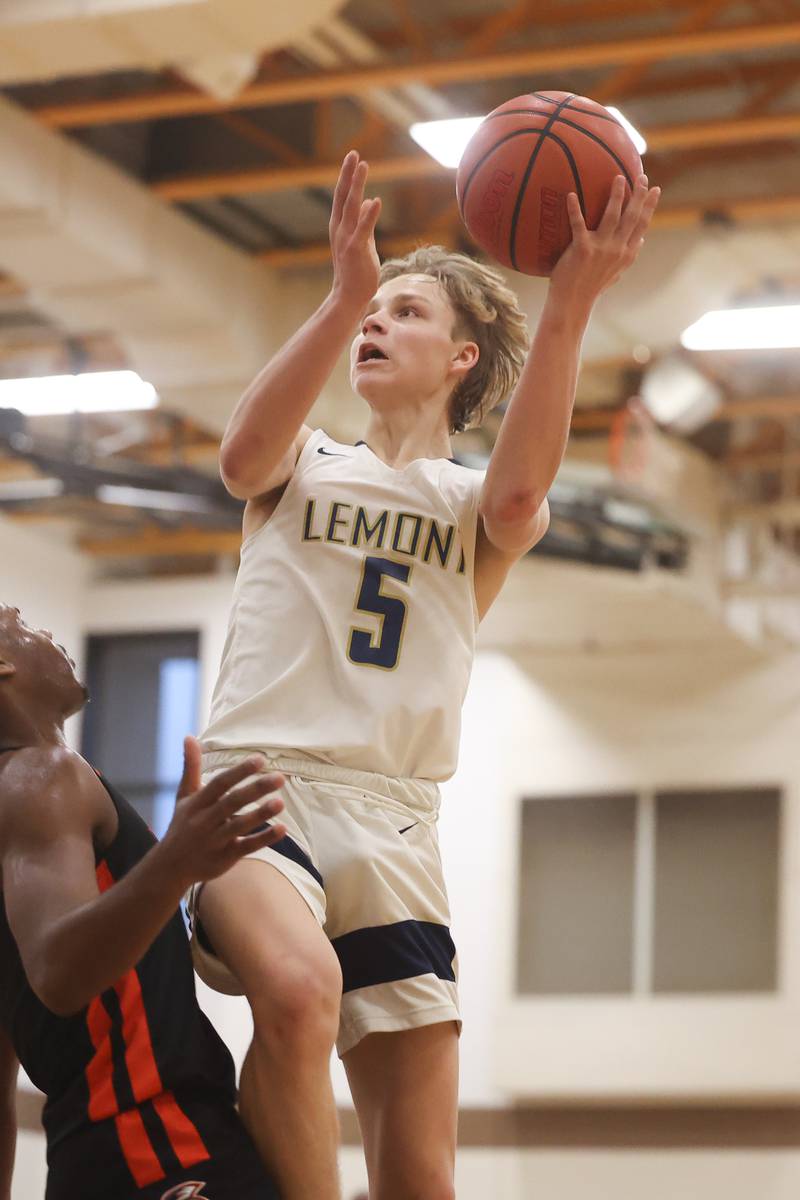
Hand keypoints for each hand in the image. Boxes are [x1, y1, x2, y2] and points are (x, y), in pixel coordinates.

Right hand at [159, 737, 286, 888]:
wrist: (169, 867)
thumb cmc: (182, 825)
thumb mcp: (184, 795)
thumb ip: (191, 767)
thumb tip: (189, 736)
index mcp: (197, 803)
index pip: (220, 784)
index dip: (240, 771)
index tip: (260, 759)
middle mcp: (205, 821)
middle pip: (232, 803)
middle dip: (255, 789)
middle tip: (280, 778)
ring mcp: (214, 840)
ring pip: (239, 826)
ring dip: (260, 814)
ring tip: (281, 803)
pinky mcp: (224, 858)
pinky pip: (246, 848)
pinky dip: (264, 839)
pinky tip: (282, 829)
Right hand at [329, 150, 381, 308]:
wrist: (350, 295)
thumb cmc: (357, 270)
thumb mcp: (362, 241)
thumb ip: (364, 221)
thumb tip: (368, 202)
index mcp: (340, 226)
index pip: (343, 197)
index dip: (347, 177)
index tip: (353, 158)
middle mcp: (340, 229)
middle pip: (343, 196)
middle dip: (348, 174)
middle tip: (353, 153)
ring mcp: (347, 239)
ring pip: (351, 207)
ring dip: (356, 185)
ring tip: (363, 166)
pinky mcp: (356, 250)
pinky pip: (363, 229)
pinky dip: (369, 215)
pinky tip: (375, 200)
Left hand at [549, 173, 659, 305]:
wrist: (573, 303)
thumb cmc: (591, 287)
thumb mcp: (615, 273)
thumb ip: (628, 256)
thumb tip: (641, 241)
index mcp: (626, 254)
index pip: (642, 225)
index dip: (649, 206)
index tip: (655, 189)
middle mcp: (617, 249)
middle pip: (632, 217)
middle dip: (639, 195)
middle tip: (641, 176)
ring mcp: (601, 249)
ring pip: (612, 216)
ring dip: (616, 196)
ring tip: (618, 178)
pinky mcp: (582, 250)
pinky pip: (578, 224)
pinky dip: (574, 209)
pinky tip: (571, 194)